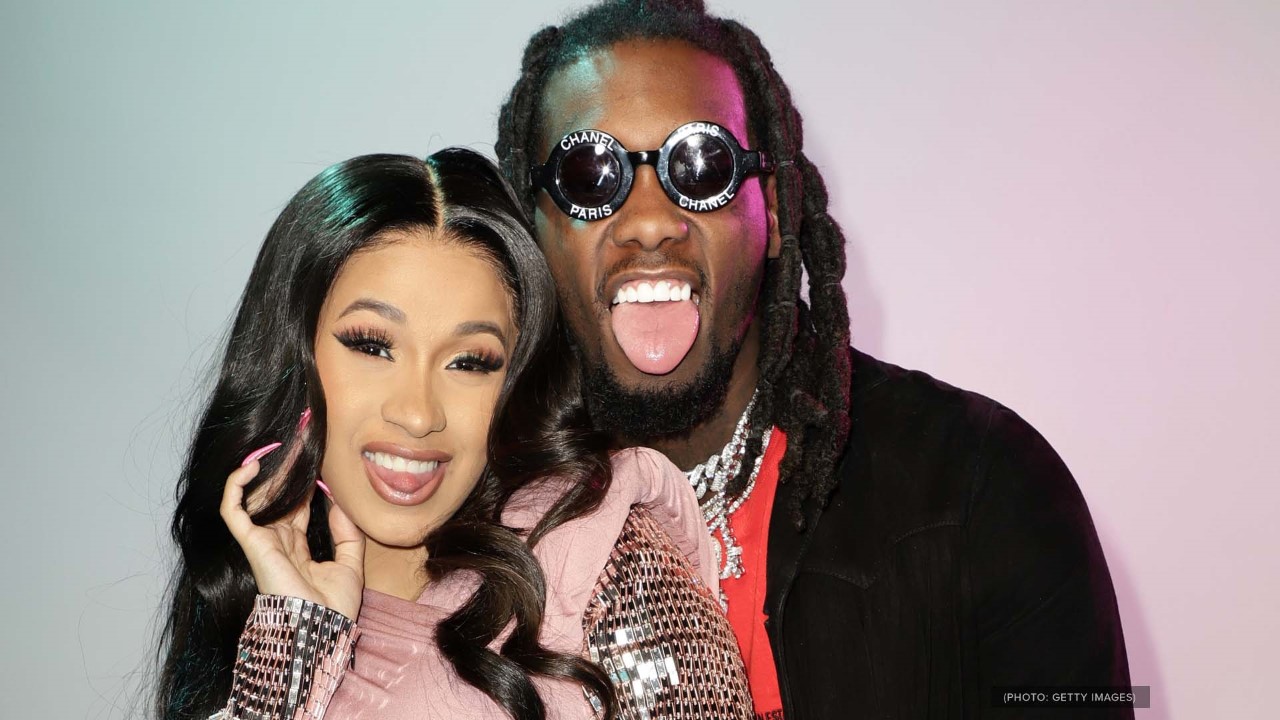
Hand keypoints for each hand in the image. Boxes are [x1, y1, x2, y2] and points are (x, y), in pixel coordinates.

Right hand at [220, 448, 365, 619]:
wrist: (322, 628)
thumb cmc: (334, 606)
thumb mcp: (351, 562)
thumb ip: (347, 532)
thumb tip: (340, 501)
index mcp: (296, 546)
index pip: (295, 504)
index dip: (302, 480)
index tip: (313, 456)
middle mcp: (276, 541)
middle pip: (276, 495)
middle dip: (286, 467)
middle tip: (299, 437)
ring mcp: (262, 541)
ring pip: (256, 495)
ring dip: (267, 468)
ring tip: (283, 442)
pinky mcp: (251, 543)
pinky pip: (233, 509)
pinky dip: (236, 485)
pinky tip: (253, 464)